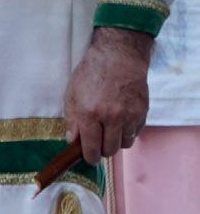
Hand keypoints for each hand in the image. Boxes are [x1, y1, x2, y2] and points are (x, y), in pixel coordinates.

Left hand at [61, 25, 152, 164]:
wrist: (119, 56)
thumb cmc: (91, 73)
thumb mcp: (72, 93)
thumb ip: (71, 120)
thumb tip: (72, 141)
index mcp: (90, 113)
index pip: (91, 148)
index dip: (89, 157)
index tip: (89, 157)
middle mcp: (111, 118)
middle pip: (109, 150)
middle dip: (102, 151)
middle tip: (97, 143)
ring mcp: (129, 115)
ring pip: (124, 144)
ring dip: (115, 142)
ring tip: (109, 131)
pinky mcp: (142, 112)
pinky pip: (135, 134)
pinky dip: (127, 133)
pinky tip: (120, 123)